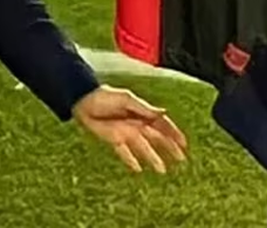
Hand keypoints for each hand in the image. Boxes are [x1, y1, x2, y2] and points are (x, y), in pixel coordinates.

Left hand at [73, 85, 187, 172]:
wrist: (83, 101)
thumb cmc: (105, 96)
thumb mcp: (126, 99)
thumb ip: (143, 108)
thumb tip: (163, 112)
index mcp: (143, 112)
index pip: (163, 125)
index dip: (174, 134)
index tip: (183, 144)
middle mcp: (137, 124)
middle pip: (157, 139)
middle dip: (169, 148)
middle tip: (181, 159)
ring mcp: (126, 133)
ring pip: (144, 148)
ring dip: (153, 158)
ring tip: (162, 170)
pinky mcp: (114, 140)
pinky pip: (125, 153)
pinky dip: (131, 161)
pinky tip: (138, 169)